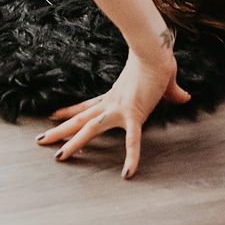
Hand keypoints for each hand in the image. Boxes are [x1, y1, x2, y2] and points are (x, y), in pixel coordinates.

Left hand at [35, 46, 190, 178]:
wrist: (156, 50)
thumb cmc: (159, 61)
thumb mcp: (164, 81)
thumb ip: (173, 92)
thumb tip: (185, 97)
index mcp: (114, 95)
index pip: (86, 107)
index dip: (70, 112)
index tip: (54, 116)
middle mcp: (111, 103)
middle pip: (80, 119)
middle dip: (59, 130)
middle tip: (39, 140)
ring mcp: (119, 109)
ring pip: (89, 128)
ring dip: (72, 141)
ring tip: (57, 156)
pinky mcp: (133, 114)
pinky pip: (132, 140)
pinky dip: (131, 157)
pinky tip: (128, 173)